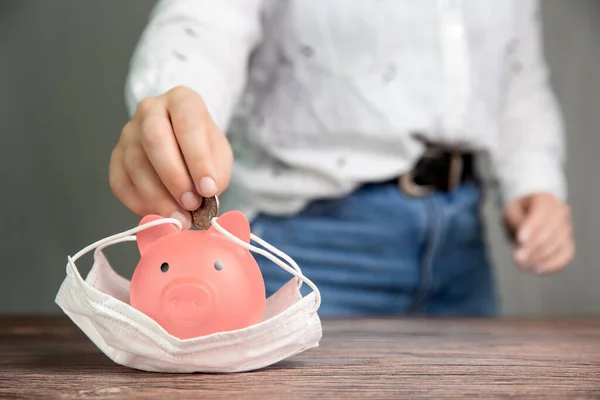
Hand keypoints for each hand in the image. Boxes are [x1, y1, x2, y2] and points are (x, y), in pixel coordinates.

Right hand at [109, 86, 233, 228]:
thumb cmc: (203, 148)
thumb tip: (202, 196)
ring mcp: (128, 132)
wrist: (184, 143)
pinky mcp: (115, 156)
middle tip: (191, 204)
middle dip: (174, 177)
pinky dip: (140, 203)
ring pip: (135, 163)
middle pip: (155, 139)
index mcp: (182, 101)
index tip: (209, 189)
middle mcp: (151, 110)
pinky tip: (158, 215)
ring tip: (179, 218)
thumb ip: (215, 172)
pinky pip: (120, 182)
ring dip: (158, 196)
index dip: (198, 159)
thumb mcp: (219, 154)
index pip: (187, 124)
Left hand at [503, 193, 574, 274]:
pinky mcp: (568, 244)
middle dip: (533, 247)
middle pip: (551, 231)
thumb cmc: (518, 212)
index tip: (520, 239)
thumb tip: (523, 241)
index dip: (532, 227)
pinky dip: (552, 265)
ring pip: (558, 245)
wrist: (529, 214)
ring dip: (540, 258)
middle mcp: (561, 212)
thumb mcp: (511, 212)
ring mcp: (567, 228)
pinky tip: (537, 270)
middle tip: (517, 258)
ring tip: (522, 265)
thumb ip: (516, 222)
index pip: (542, 212)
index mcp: (546, 200)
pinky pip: (565, 256)